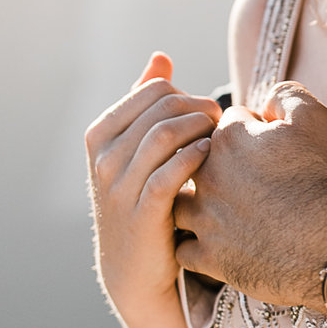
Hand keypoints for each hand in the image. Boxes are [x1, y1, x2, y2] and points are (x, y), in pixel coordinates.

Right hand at [85, 55, 219, 316]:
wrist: (135, 270)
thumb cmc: (146, 199)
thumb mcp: (139, 150)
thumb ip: (147, 104)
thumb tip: (161, 57)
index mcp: (101, 135)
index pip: (152, 91)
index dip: (190, 95)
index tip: (210, 113)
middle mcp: (104, 158)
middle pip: (161, 108)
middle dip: (201, 109)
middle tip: (225, 126)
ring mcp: (119, 186)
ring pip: (162, 134)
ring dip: (202, 131)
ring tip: (222, 142)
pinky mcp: (142, 213)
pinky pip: (169, 172)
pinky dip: (196, 159)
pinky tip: (214, 161)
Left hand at [175, 83, 326, 307]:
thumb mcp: (317, 121)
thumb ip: (287, 95)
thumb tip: (267, 98)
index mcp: (229, 140)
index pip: (227, 123)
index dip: (251, 132)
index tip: (269, 147)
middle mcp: (207, 177)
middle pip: (196, 161)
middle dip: (217, 166)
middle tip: (251, 179)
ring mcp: (204, 219)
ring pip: (180, 204)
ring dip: (196, 205)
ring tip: (225, 211)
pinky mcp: (209, 256)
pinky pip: (185, 249)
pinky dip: (198, 246)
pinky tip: (216, 244)